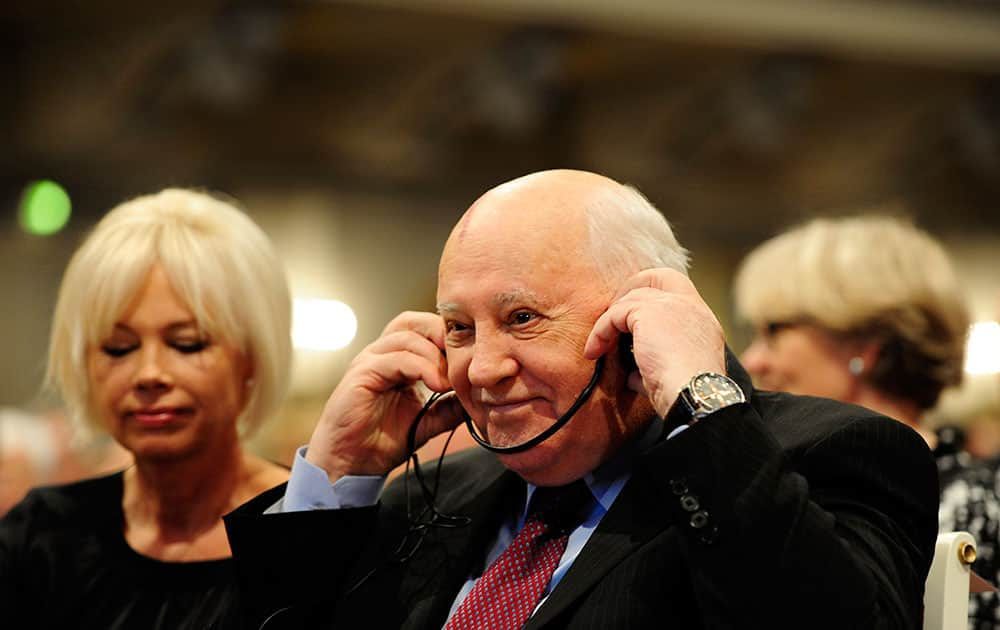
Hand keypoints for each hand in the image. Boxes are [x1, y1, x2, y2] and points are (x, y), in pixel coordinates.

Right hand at [305, 311, 466, 482]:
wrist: (351, 464)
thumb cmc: (380, 440)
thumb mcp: (426, 421)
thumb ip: (448, 408)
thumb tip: (476, 399)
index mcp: (395, 360)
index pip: (422, 329)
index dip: (446, 336)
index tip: (470, 357)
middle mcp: (380, 355)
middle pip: (413, 322)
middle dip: (441, 334)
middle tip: (462, 357)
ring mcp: (368, 362)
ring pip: (406, 338)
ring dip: (434, 356)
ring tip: (448, 382)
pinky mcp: (361, 374)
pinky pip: (395, 359)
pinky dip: (420, 368)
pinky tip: (436, 385)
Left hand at [583, 268, 725, 416]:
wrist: (694, 396)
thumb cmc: (687, 394)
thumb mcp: (674, 375)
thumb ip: (654, 366)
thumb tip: (634, 375)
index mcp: (702, 321)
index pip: (678, 288)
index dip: (653, 294)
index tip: (632, 317)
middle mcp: (691, 306)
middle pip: (655, 277)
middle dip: (629, 290)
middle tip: (611, 317)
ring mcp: (672, 305)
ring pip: (630, 298)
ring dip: (609, 321)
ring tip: (598, 345)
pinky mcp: (649, 312)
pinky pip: (614, 314)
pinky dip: (600, 332)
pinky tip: (594, 351)